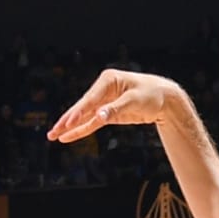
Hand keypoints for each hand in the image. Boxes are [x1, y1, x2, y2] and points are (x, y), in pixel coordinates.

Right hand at [46, 68, 183, 144]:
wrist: (165, 98)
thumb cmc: (152, 94)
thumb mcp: (135, 101)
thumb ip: (116, 109)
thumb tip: (98, 117)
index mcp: (108, 80)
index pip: (90, 99)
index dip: (78, 112)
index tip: (68, 123)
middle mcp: (102, 90)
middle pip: (82, 108)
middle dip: (67, 121)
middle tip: (53, 131)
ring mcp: (104, 102)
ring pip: (84, 117)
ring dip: (69, 127)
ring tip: (53, 136)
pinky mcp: (108, 113)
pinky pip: (91, 123)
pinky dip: (81, 130)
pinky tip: (68, 137)